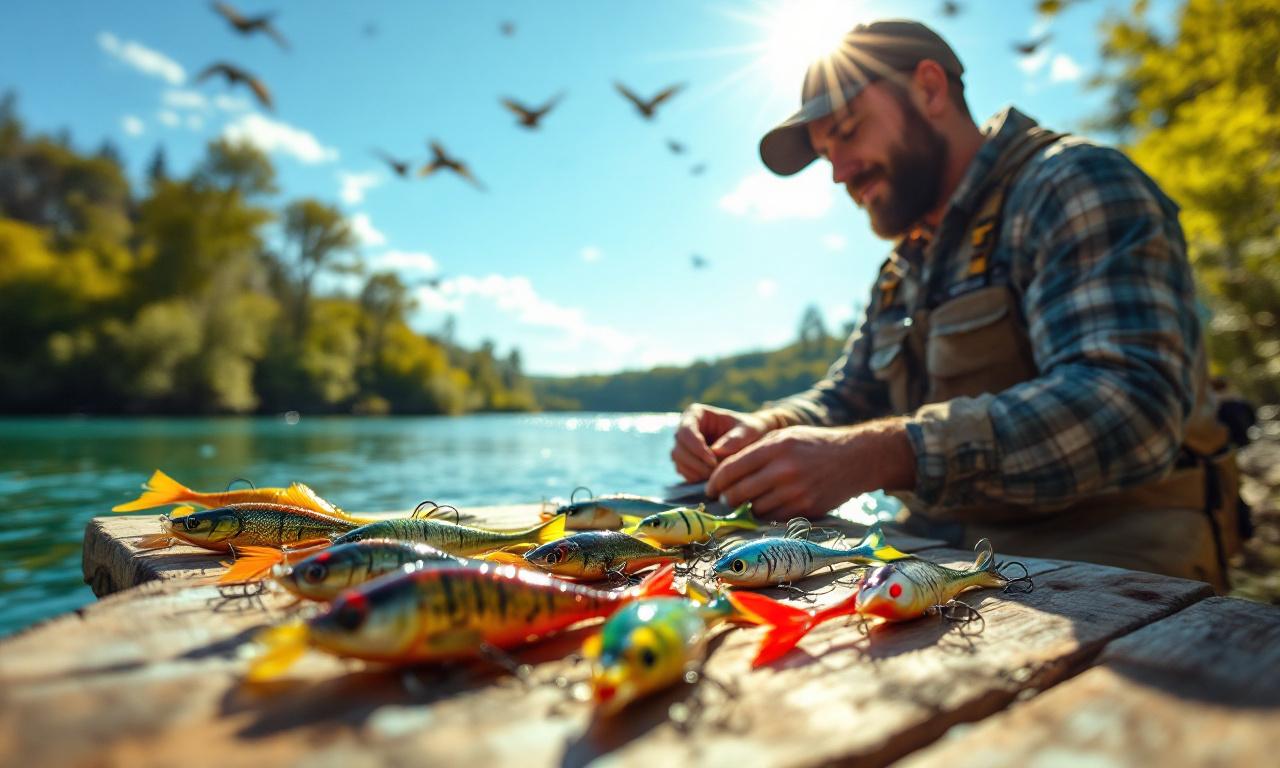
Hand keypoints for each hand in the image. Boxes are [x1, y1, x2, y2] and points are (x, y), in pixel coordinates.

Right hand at [670, 404, 772, 481]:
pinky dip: (696, 478)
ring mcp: (683, 446)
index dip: (697, 448)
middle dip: (697, 463)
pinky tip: (713, 479)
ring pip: (679, 462)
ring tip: (718, 476)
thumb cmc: (751, 430)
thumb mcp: (749, 431)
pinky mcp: (686, 461)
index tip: (714, 461)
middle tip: (717, 473)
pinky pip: (684, 472)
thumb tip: (717, 450)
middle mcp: (685, 428)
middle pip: (679, 448)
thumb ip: (736, 438)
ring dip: (697, 472)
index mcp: (695, 413)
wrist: (752, 441)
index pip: (686, 431)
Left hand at [705, 420, 915, 519]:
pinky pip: (773, 518)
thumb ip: (754, 450)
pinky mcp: (806, 509)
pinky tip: (766, 507)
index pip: (731, 469)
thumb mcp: (784, 436)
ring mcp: (795, 492)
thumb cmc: (814, 445)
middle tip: (724, 499)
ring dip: (745, 509)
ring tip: (745, 503)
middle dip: (726, 498)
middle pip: (738, 493)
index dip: (715, 482)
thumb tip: (721, 470)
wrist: (856, 459)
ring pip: (754, 509)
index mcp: (775, 448)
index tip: (710, 488)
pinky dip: (765, 515)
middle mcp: (783, 470)